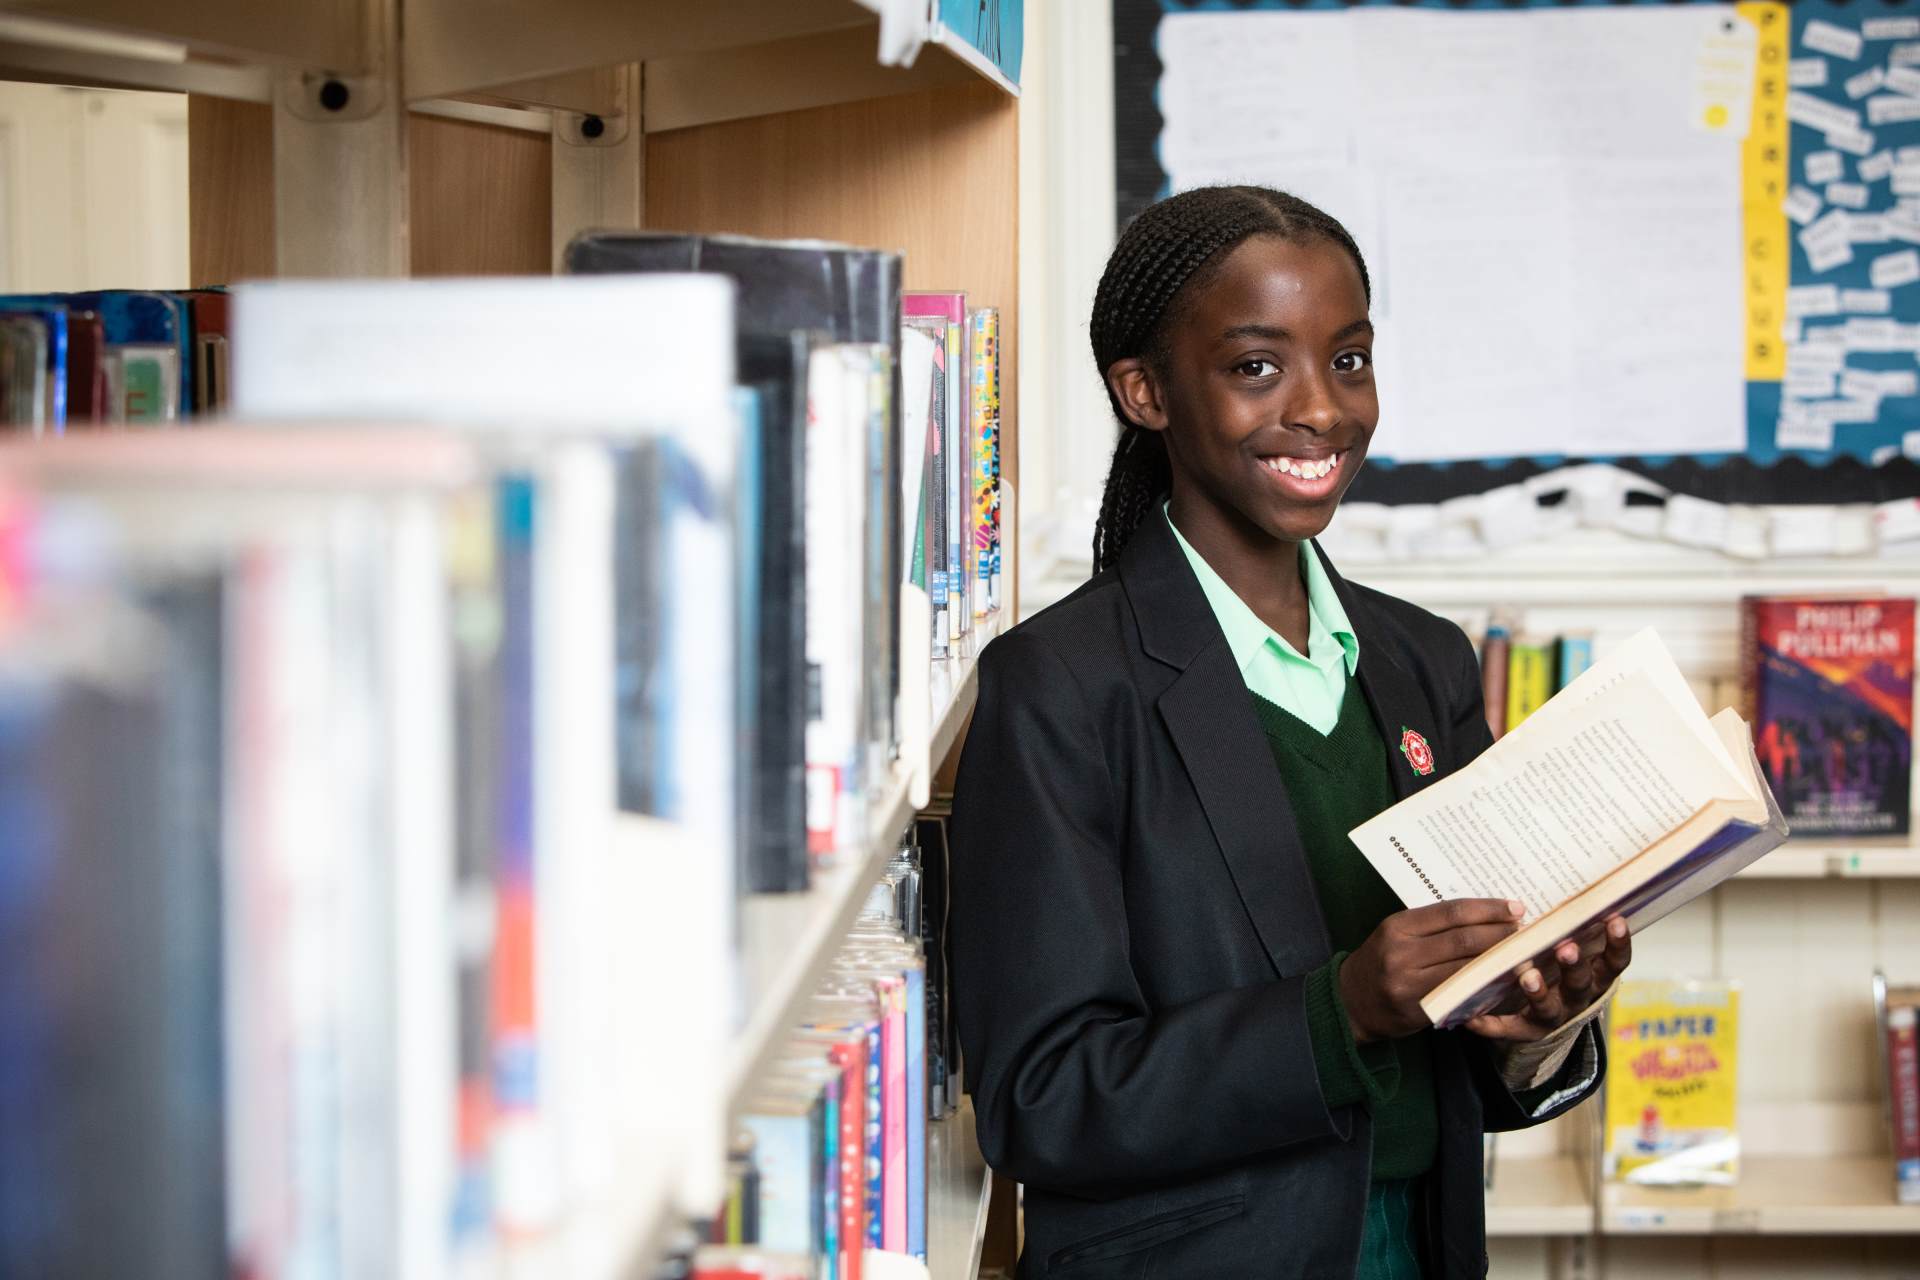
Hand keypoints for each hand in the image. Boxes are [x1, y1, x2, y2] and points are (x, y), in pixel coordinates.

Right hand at [1340, 899, 1523, 1041]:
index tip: (1515, 907)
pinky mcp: (1419, 1009)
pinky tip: (1503, 980)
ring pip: (1466, 968)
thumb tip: (1484, 916)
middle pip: (1463, 938)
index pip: (1451, 912)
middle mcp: (1401, 953)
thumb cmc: (1381, 962)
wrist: (1351, 1002)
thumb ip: (1432, 926)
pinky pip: (1460, 994)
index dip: (1488, 909)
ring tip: (1521, 954)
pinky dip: (1486, 985)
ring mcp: (1409, 984)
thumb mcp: (1397, 935)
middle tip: (1525, 931)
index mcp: (1398, 926)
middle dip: (1501, 934)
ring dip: (1499, 960)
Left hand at [1464, 915, 1631, 1042]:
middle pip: (1581, 984)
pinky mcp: (1523, 1031)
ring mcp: (1551, 1016)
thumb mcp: (1569, 948)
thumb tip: (1573, 886)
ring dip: (1538, 992)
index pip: (1614, 962)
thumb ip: (1571, 927)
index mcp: (1593, 977)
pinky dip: (1491, 1024)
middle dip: (1574, 965)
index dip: (1617, 943)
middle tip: (1566, 947)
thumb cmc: (1557, 968)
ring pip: (1549, 1008)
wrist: (1540, 1014)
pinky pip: (1507, 1029)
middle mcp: (1576, 999)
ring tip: (1526, 977)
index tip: (1614, 919)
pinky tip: (1473, 1017)